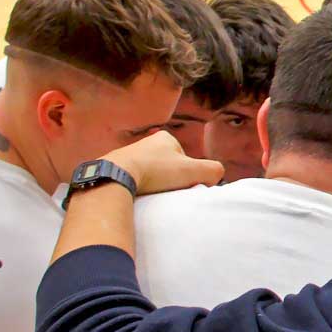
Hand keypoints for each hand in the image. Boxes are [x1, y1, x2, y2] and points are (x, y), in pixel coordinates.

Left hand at [103, 131, 222, 195]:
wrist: (117, 175)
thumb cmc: (157, 171)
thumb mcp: (193, 170)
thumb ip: (213, 170)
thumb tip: (215, 177)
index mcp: (166, 138)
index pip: (186, 159)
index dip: (188, 174)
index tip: (182, 184)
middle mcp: (147, 142)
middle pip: (168, 166)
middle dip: (170, 179)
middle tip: (168, 191)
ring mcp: (130, 154)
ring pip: (151, 173)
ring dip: (154, 184)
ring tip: (153, 193)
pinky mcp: (116, 167)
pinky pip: (134, 178)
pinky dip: (138, 187)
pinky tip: (138, 193)